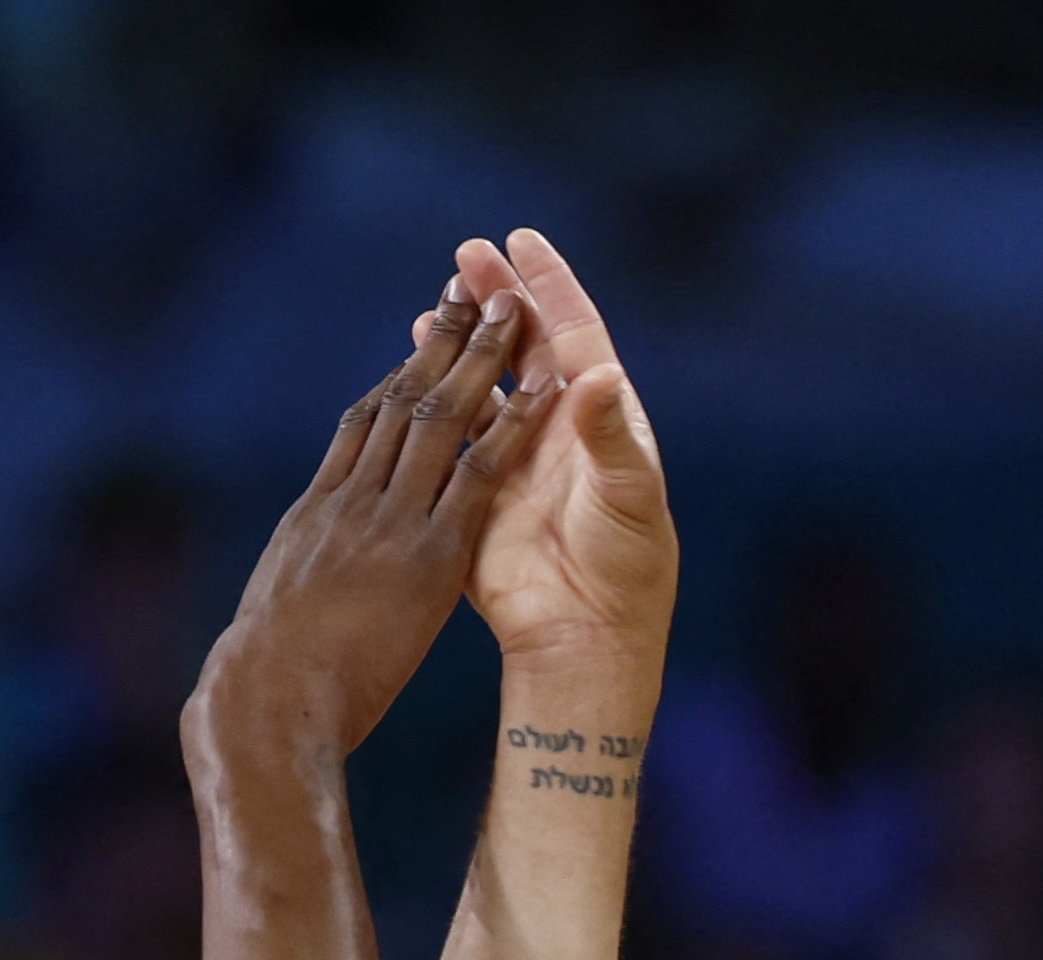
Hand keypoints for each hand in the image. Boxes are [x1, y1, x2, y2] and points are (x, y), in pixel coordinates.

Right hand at [194, 284, 533, 757]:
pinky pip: (478, 475)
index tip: (418, 333)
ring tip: (509, 307)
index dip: (396, 371)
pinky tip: (539, 393)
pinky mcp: (431, 552)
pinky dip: (510, 429)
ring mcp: (391, 519)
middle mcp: (353, 497)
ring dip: (479, 359)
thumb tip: (304, 554)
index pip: (364, 419)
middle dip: (441, 336)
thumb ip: (306, 564)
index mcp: (318, 507)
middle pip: (403, 397)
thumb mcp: (279, 601)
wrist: (269, 701)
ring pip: (441, 417)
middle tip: (470, 280)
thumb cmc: (265, 674)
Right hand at [444, 229, 674, 670]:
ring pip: (485, 383)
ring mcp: (516, 459)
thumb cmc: (627, 567)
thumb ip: (610, 434)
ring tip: (436, 301)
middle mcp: (558, 430)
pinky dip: (436, 396)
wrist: (587, 635)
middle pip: (525, 347)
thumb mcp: (629, 496)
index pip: (574, 332)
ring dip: (462, 342)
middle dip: (498, 298)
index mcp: (600, 418)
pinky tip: (413, 364)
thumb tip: (597, 373)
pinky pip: (454, 434)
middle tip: (466, 254)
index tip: (523, 241)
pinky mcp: (480, 493)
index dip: (549, 285)